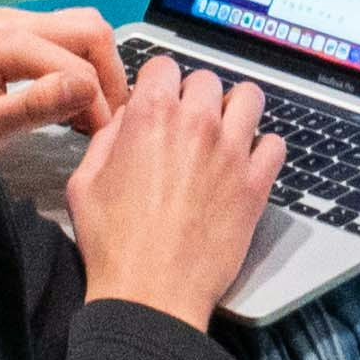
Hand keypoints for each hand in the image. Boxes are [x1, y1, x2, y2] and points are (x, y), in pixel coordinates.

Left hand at [0, 6, 125, 144]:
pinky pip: (65, 35)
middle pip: (90, 29)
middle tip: (105, 121)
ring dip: (97, 66)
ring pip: (82, 27)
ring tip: (92, 111)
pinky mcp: (14, 30)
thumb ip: (37, 104)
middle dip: (108, 75)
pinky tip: (74, 99)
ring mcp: (14, 20)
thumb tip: (90, 88)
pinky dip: (81, 62)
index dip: (98, 103)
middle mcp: (14, 19)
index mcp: (6, 39)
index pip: (78, 64)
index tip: (99, 139)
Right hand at [63, 62, 272, 321]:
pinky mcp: (256, 184)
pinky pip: (275, 144)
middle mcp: (196, 124)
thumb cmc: (113, 244)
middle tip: (186, 125)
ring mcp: (232, 152)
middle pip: (208, 79)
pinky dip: (263, 150)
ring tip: (223, 133)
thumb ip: (107, 138)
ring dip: (235, 110)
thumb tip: (128, 120)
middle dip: (194, 97)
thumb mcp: (84, 181)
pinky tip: (246, 165)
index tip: (157, 102)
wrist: (151, 293)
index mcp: (151, 116)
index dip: (157, 84)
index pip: (164, 66)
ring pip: (250, 98)